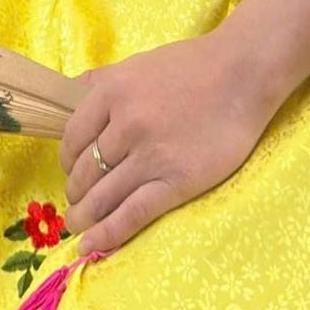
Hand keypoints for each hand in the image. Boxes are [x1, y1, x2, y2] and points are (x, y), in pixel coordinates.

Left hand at [59, 29, 279, 256]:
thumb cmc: (192, 66)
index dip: (67, 161)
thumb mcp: (137, 64)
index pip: (73, 138)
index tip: (71, 171)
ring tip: (78, 226)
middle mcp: (125, 125)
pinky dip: (107, 233)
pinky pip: (133, 214)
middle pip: (85, 171)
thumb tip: (68, 93)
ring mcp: (150, 155)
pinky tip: (92, 245)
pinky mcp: (176, 181)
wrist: (242, 74)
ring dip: (84, 217)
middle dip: (75, 193)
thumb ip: (102, 81)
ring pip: (103, 197)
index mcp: (112, 93)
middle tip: (76, 203)